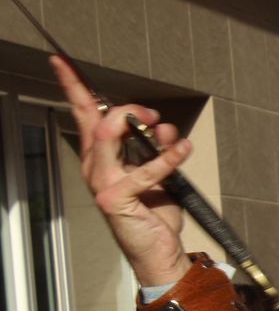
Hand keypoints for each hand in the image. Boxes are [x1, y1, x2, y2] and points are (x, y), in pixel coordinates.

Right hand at [52, 56, 192, 286]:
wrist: (159, 249)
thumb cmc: (154, 211)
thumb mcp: (161, 172)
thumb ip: (158, 146)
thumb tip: (166, 127)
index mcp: (101, 157)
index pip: (84, 115)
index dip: (74, 87)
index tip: (63, 62)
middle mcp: (96, 167)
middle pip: (95, 122)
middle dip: (122, 107)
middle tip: (148, 111)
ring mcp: (103, 183)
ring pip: (108, 137)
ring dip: (137, 124)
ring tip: (163, 127)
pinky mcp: (117, 199)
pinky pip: (143, 170)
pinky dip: (166, 157)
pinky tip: (183, 148)